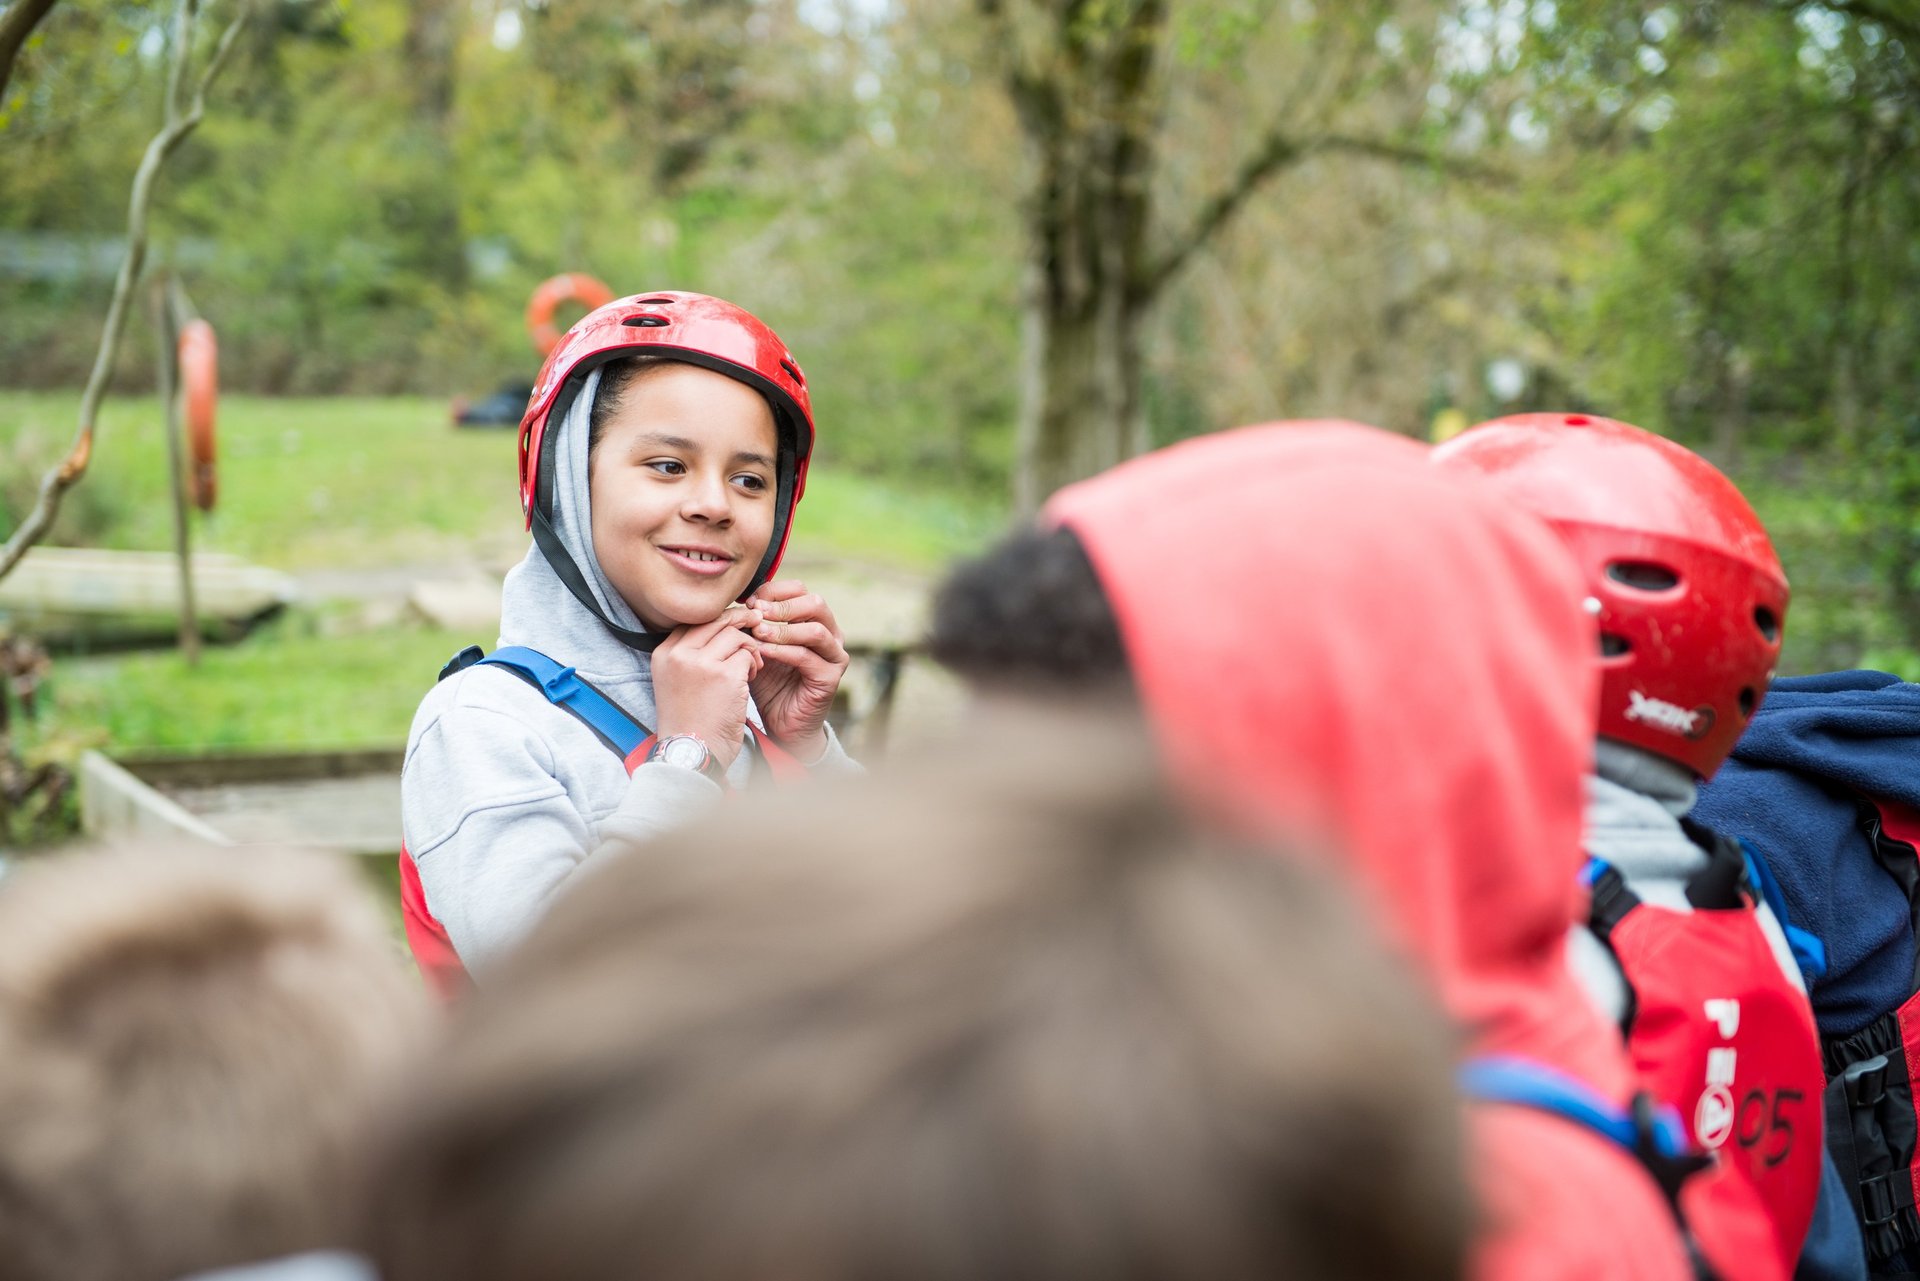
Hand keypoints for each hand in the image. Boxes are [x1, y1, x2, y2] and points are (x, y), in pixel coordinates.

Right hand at [651, 607, 762, 769]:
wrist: (691, 753)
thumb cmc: (688, 721)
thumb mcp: (674, 682)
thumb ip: (688, 656)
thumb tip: (720, 629)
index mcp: (663, 654)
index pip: (693, 620)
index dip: (718, 620)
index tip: (733, 624)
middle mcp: (678, 654)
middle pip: (715, 621)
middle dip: (739, 620)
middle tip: (756, 624)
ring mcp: (701, 664)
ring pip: (734, 635)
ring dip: (749, 648)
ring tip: (751, 666)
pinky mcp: (725, 676)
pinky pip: (747, 656)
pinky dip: (754, 665)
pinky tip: (752, 679)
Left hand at [746, 580, 848, 758]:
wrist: (780, 722)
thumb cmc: (769, 682)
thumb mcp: (758, 647)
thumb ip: (754, 625)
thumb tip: (741, 601)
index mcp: (814, 620)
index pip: (800, 590)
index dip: (774, 591)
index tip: (749, 601)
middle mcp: (831, 634)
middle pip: (815, 603)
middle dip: (781, 606)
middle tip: (755, 612)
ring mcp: (834, 656)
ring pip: (815, 629)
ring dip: (782, 629)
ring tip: (758, 633)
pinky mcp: (830, 677)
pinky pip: (807, 657)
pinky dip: (782, 651)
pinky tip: (762, 652)